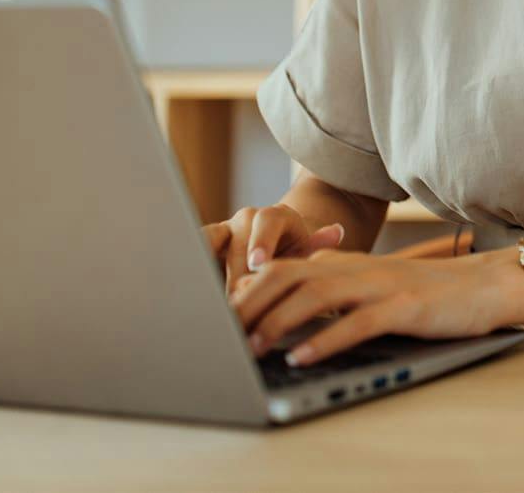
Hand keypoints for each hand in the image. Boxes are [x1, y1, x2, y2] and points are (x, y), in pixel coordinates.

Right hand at [203, 204, 345, 293]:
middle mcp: (245, 220)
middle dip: (237, 278)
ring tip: (207, 303)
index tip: (259, 264)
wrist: (277, 249)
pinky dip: (189, 273)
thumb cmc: (295, 255)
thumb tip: (336, 231)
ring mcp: (221, 232)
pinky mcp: (201, 247)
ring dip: (208, 275)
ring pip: (207, 247)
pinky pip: (190, 254)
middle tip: (239, 306)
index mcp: (275, 216)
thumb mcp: (309, 253)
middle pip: (236, 246)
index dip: (262, 242)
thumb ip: (318, 246)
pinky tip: (187, 297)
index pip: (267, 223)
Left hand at [229, 248, 523, 365]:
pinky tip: (304, 356)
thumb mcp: (370, 289)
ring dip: (279, 321)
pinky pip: (359, 321)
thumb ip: (330, 294)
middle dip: (250, 304)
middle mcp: (357, 268)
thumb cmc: (425, 294)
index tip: (216, 317)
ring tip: (253, 348)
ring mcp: (381, 284)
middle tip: (221, 335)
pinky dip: (326, 339)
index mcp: (344, 263)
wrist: (485, 285)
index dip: (245, 289)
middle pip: (289, 275)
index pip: (281, 267)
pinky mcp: (406, 306)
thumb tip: (277, 315)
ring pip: (317, 295)